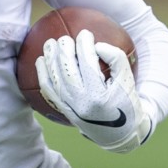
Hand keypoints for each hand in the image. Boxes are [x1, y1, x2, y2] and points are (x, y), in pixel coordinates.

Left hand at [35, 30, 150, 153]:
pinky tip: (40, 61)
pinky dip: (42, 74)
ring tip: (49, 43)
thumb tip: (97, 44)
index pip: (88, 64)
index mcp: (99, 95)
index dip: (85, 46)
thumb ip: (116, 59)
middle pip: (67, 70)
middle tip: (64, 38)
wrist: (120, 134)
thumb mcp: (127, 81)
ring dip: (50, 59)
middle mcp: (81, 102)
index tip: (85, 33)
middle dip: (63, 51)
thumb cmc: (126, 102)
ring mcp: (69, 107)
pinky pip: (48, 91)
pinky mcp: (63, 110)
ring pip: (54, 79)